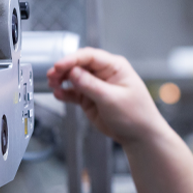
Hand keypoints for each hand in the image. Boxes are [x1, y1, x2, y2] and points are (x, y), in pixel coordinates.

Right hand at [47, 48, 163, 145]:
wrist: (140, 136)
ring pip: (74, 78)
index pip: (90, 56)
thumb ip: (91, 85)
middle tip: (52, 76)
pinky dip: (65, 93)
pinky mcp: (90, 99)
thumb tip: (73, 72)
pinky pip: (74, 93)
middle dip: (64, 69)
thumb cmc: (136, 115)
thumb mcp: (112, 99)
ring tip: (53, 85)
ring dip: (62, 80)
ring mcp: (96, 86)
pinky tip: (58, 94)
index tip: (59, 66)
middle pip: (79, 65)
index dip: (72, 59)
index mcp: (115, 67)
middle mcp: (104, 74)